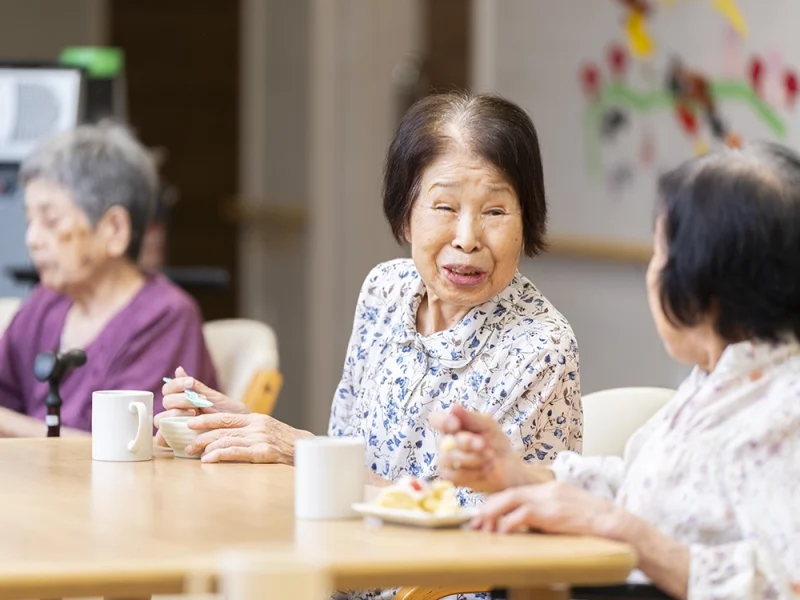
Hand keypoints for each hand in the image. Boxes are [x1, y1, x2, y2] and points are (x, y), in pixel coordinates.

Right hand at [155, 366, 248, 445]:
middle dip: (181, 399)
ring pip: (161, 419)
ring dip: (175, 414)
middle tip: (199, 402)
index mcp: (182, 400)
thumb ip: (195, 386)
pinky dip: (167, 434)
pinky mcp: (177, 442)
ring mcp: (175, 427)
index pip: (168, 389)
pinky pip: (162, 439)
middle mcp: (176, 412)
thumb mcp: (213, 397)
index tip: (191, 382)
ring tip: (194, 413)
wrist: (240, 430)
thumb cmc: (227, 413)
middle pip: (166, 402)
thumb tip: (178, 369)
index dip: (176, 384)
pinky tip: (182, 429)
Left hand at [183, 412, 310, 463]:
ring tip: (194, 453)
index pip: (226, 416)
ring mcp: (260, 438)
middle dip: (202, 436)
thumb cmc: (286, 444)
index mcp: (255, 419)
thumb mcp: (267, 431)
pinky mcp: (264, 452)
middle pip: (223, 429)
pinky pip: (236, 452)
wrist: (308, 451)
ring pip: (227, 439)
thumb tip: (226, 436)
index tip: (189, 423)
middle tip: (187, 444)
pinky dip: (219, 455)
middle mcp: (256, 426)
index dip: (206, 419)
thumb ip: (249, 430)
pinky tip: (209, 460)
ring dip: (207, 447)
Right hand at [429, 405, 547, 492]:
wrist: (508, 467)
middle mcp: (445, 442)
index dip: (442, 422)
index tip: (456, 425)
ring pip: (449, 459)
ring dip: (473, 459)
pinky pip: (453, 475)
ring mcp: (446, 460)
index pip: (435, 419)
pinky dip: (472, 473)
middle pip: (444, 442)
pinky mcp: (450, 477)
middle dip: (467, 443)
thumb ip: (471, 417)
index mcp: (452, 425)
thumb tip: (453, 407)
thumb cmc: (496, 442)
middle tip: (484, 445)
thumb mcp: (488, 425)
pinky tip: (484, 470)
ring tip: (490, 458)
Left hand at [472, 481, 626, 537]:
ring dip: (493, 515)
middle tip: (475, 524)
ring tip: (482, 529)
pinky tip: (502, 533)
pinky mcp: (553, 511)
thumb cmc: (593, 525)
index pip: (515, 492)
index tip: (482, 517)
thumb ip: (546, 516)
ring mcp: (549, 498)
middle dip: (488, 509)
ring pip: (511, 500)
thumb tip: (524, 528)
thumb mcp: (565, 515)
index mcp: (549, 489)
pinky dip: (509, 524)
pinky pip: (523, 514)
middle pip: (508, 493)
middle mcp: (546, 489)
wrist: (615, 524)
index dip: (496, 505)